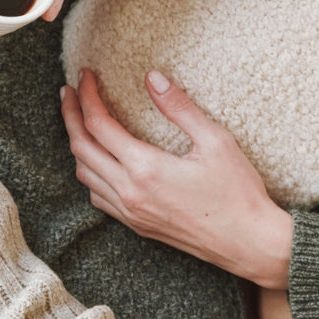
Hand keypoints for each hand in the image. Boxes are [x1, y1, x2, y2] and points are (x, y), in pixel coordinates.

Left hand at [61, 69, 292, 288]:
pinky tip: (99, 161)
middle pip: (81, 148)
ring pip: (85, 175)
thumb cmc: (238, 192)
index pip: (99, 124)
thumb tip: (152, 78)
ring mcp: (131, 213)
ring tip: (79, 121)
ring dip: (77, 145)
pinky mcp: (138, 226)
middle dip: (70, 116)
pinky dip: (90, 174)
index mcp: (145, 168)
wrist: (250, 243)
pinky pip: (99, 198)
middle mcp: (130, 192)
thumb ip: (179, 108)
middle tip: (68, 92)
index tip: (85, 75)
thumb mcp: (215, 141)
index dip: (87, 95)